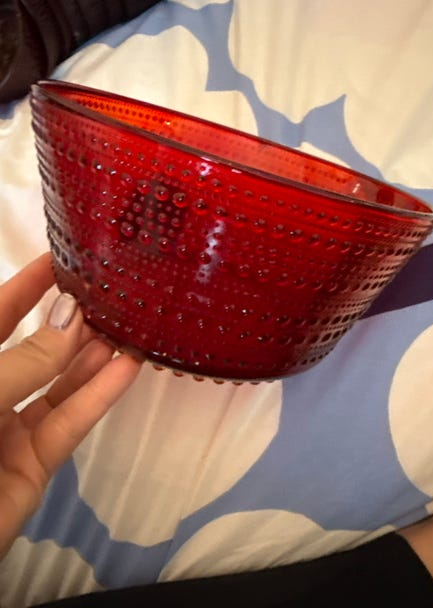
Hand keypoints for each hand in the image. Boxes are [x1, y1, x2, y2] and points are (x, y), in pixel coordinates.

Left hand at [0, 253, 141, 558]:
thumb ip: (26, 360)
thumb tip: (74, 317)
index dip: (27, 286)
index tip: (64, 259)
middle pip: (34, 349)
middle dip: (71, 322)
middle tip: (112, 296)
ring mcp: (9, 429)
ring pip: (59, 386)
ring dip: (93, 357)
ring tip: (129, 326)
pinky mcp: (34, 465)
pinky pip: (69, 424)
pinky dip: (99, 397)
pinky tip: (128, 368)